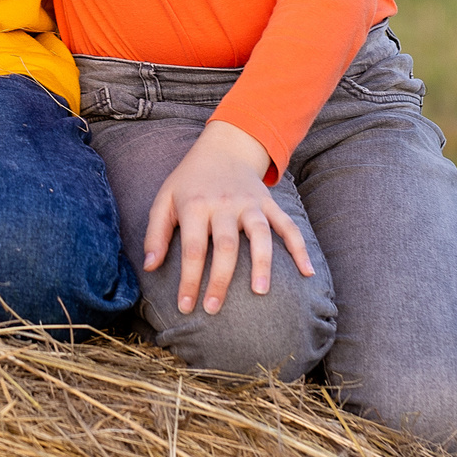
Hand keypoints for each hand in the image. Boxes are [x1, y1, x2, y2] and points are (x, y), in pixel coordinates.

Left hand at [143, 121, 314, 315]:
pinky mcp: (269, 203)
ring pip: (260, 234)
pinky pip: (287, 225)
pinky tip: (306, 271)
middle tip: (213, 308)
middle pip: (226, 246)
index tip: (185, 306)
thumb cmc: (189, 180)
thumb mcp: (164, 198)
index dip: (189, 279)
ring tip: (260, 292)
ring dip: (262, 263)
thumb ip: (156, 232)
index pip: (192, 248)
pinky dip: (299, 247)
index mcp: (195, 204)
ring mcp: (250, 203)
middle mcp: (224, 204)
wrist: (224, 148)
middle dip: (220, 280)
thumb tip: (150, 266)